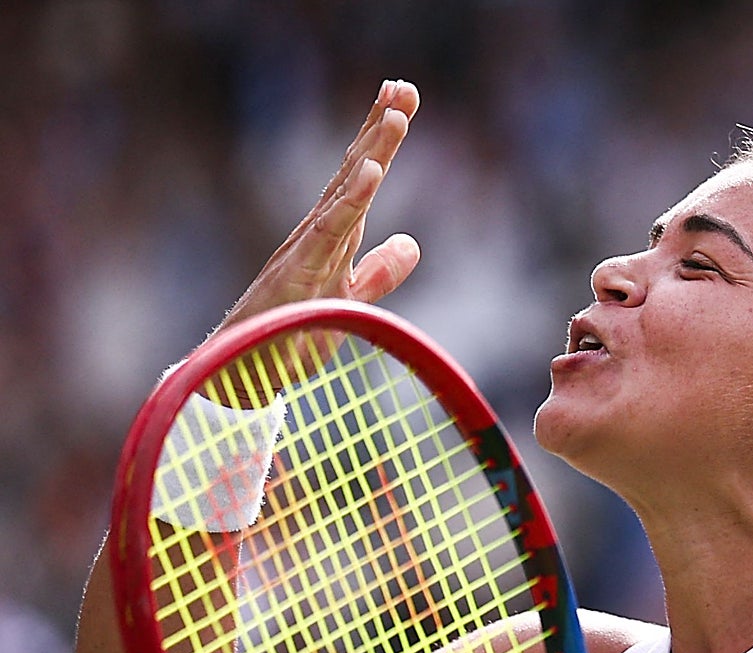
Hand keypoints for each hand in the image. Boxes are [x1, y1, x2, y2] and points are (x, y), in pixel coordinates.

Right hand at [219, 79, 421, 332]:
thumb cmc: (291, 336)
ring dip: (371, 150)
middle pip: (354, 170)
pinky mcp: (300, 270)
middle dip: (379, 128)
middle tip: (404, 87)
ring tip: (396, 113)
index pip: (362, 178)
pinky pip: (330, 228)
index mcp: (335, 235)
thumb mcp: (350, 300)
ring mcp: (308, 247)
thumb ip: (380, 272)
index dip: (381, 141)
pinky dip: (351, 198)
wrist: (247, 372)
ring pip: (344, 190)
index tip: (402, 100)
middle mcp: (319, 232)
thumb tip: (412, 245)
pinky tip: (370, 170)